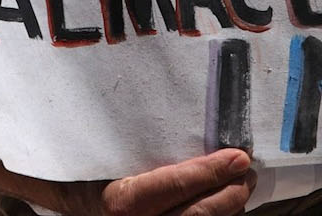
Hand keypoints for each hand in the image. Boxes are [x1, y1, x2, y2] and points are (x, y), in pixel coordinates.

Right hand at [55, 149, 252, 215]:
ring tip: (243, 185)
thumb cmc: (90, 169)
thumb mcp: (105, 150)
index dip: (209, 173)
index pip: (172, 186)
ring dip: (228, 209)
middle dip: (229, 194)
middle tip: (248, 172)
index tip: (237, 157)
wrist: (74, 202)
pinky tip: (226, 204)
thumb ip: (139, 140)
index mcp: (119, 200)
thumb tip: (184, 116)